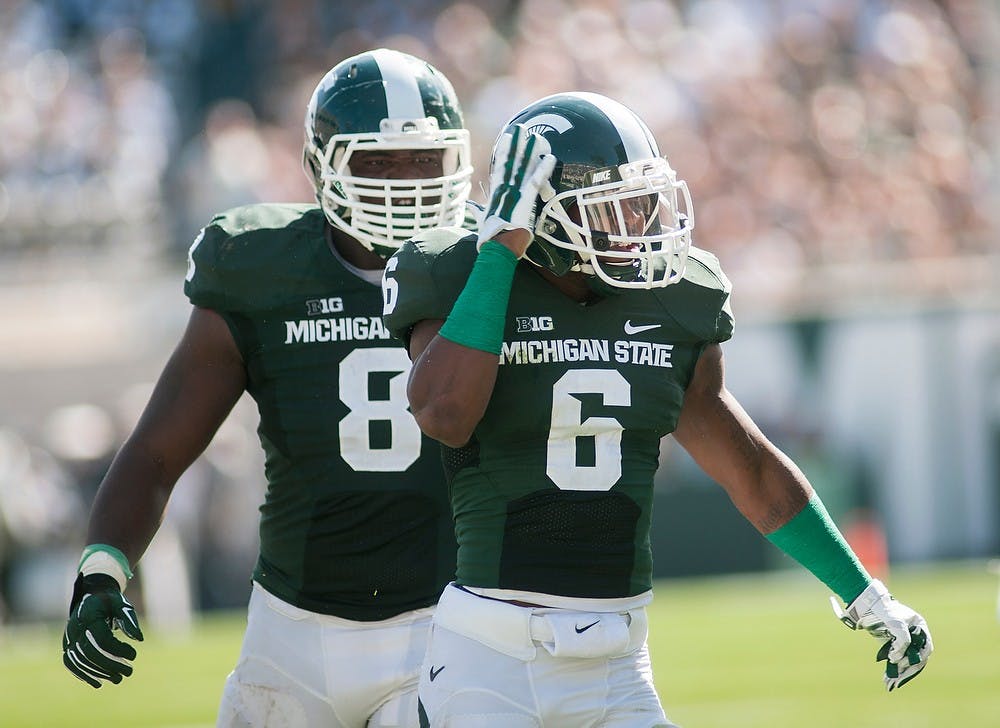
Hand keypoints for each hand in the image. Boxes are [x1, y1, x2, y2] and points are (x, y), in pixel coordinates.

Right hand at [63, 573, 143, 687]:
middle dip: (110, 666)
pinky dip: (83, 675)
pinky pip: (71, 663)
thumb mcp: (122, 604)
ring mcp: (68, 638)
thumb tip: (139, 639)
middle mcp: (75, 628)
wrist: (91, 596)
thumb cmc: (110, 600)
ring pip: (81, 661)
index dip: (118, 650)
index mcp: (89, 616)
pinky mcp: (67, 645)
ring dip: (99, 673)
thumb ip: (129, 620)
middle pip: (91, 653)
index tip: (134, 655)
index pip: (102, 639)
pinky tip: (98, 684)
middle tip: (129, 672)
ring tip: (118, 679)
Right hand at [478, 123, 556, 256]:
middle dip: (517, 144)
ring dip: (531, 151)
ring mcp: (515, 192)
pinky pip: (536, 180)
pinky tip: (550, 157)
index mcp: (496, 193)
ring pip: (524, 167)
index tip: (508, 138)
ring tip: (537, 136)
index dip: (505, 152)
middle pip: (512, 162)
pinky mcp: (526, 199)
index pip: (501, 167)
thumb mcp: (482, 221)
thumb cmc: (491, 237)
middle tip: (522, 128)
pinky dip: (543, 168)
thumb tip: (470, 207)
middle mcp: (505, 189)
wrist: (498, 246)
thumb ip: (477, 211)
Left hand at [831, 579, 931, 690]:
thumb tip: (897, 660)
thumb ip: (902, 641)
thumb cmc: (884, 610)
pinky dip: (892, 669)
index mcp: (919, 627)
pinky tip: (887, 678)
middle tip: (897, 681)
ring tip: (890, 684)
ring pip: (906, 661)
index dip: (917, 658)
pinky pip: (896, 660)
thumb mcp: (896, 623)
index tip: (906, 664)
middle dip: (906, 670)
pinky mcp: (892, 645)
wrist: (866, 604)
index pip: (925, 648)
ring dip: (899, 673)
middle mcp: (914, 636)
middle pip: (916, 658)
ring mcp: (904, 641)